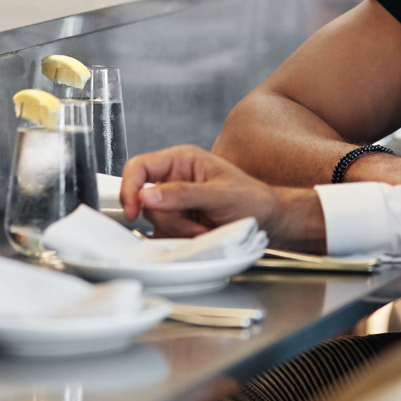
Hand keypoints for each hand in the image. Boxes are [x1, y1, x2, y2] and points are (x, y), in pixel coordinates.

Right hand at [119, 145, 284, 238]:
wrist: (270, 221)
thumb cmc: (252, 199)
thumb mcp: (219, 195)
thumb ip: (183, 194)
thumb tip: (147, 195)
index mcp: (182, 160)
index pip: (140, 167)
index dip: (130, 187)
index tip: (133, 210)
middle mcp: (175, 178)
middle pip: (146, 201)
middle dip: (171, 219)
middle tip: (196, 225)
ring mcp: (176, 201)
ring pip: (156, 221)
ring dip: (180, 231)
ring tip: (205, 228)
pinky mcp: (180, 221)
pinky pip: (165, 234)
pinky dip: (182, 239)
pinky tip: (202, 234)